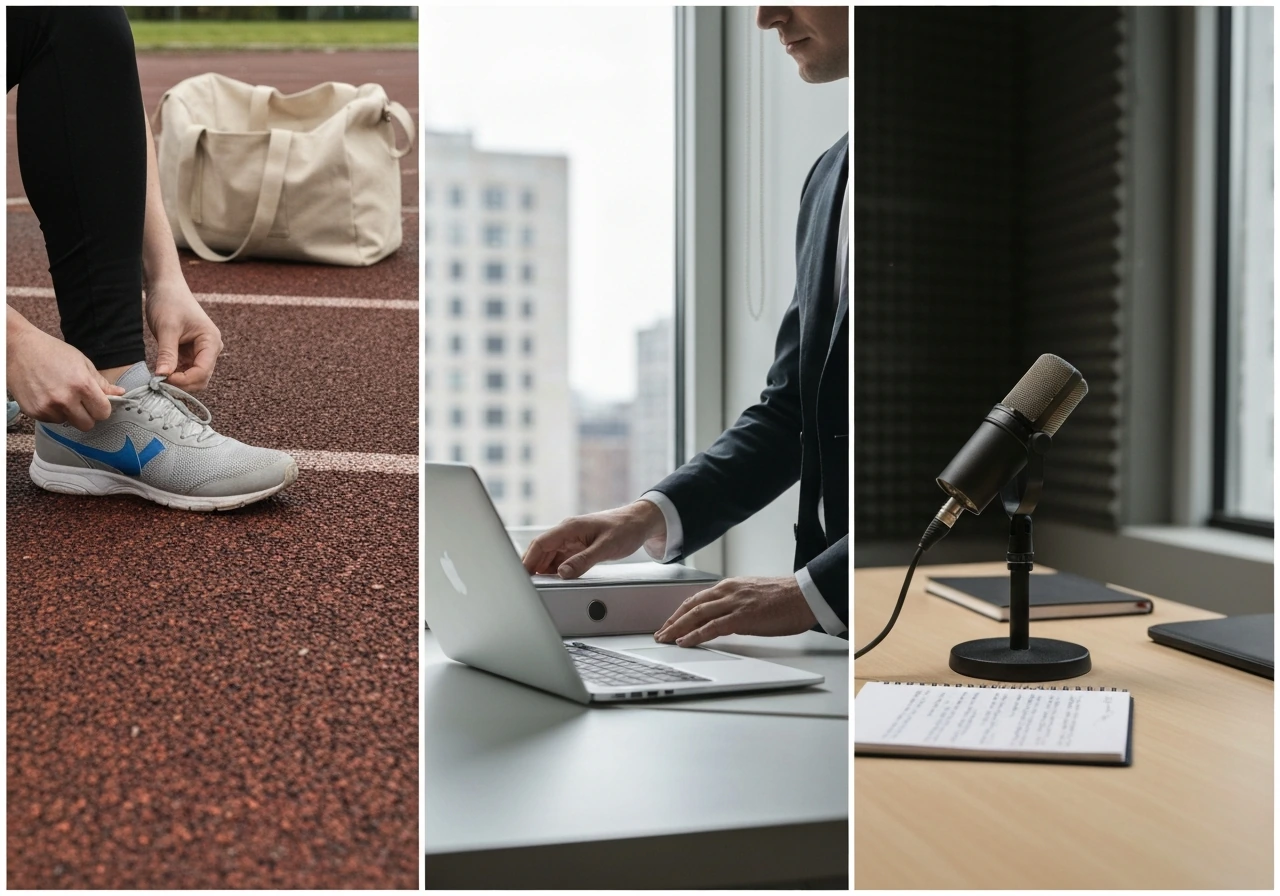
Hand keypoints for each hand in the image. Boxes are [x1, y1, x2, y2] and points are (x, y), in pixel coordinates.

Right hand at [7, 315, 124, 430]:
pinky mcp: (34, 411)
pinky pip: (52, 421)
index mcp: (82, 385)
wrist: (19, 348)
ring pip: (69, 423)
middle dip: (88, 415)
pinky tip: (48, 396)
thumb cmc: (52, 352)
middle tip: (82, 403)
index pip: (103, 413)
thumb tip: (120, 393)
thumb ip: (101, 382)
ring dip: (69, 413)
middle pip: (87, 425)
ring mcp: (48, 407)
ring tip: (61, 394)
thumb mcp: (82, 362)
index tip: (98, 403)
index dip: (103, 408)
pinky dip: (53, 412)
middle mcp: (65, 399)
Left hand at [144, 276, 221, 391]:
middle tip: (159, 381)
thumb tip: (162, 376)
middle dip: (182, 383)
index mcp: (211, 341)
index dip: (184, 380)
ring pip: (194, 377)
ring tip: (158, 376)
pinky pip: (186, 371)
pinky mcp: (192, 353)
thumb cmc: (169, 302)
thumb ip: (167, 353)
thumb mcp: (167, 328)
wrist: (167, 288)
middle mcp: (211, 349)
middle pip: (201, 378)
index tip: (162, 379)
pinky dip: (175, 374)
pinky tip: (161, 371)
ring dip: (178, 380)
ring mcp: (202, 352)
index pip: (202, 371)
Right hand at [522, 499, 666, 577]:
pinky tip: (553, 580)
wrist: (640, 522)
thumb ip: (583, 560)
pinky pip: (560, 558)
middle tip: (526, 586)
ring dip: (542, 569)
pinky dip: (554, 570)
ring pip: (548, 556)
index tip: (521, 576)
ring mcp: (571, 539)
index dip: (528, 560)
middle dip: (531, 567)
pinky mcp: (577, 546)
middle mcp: (567, 532)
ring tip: (538, 586)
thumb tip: (563, 573)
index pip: (540, 543)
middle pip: (540, 550)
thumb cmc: (625, 529)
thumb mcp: (606, 547)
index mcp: (570, 527)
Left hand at [654, 575, 817, 646]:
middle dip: (673, 620)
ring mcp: (734, 603)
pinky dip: (695, 635)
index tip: (671, 622)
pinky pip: (712, 627)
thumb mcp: (754, 596)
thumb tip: (725, 618)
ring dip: (677, 628)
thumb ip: (736, 604)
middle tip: (661, 633)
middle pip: (691, 605)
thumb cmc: (786, 598)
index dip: (681, 612)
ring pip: (697, 614)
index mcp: (731, 586)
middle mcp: (728, 591)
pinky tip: (685, 642)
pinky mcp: (742, 617)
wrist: (805, 595)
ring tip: (665, 639)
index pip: (698, 598)